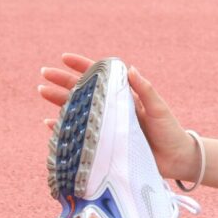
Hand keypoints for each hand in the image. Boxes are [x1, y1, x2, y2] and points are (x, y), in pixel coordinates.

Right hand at [38, 53, 199, 181]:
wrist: (176, 159)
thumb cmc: (169, 130)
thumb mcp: (159, 108)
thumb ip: (145, 89)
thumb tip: (130, 68)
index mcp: (125, 98)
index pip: (101, 78)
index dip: (83, 67)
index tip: (65, 58)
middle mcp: (112, 111)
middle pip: (83, 92)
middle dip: (63, 82)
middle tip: (44, 74)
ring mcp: (106, 127)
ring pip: (77, 110)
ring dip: (59, 101)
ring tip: (42, 91)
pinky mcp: (103, 145)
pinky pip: (78, 135)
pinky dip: (64, 129)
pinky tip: (50, 123)